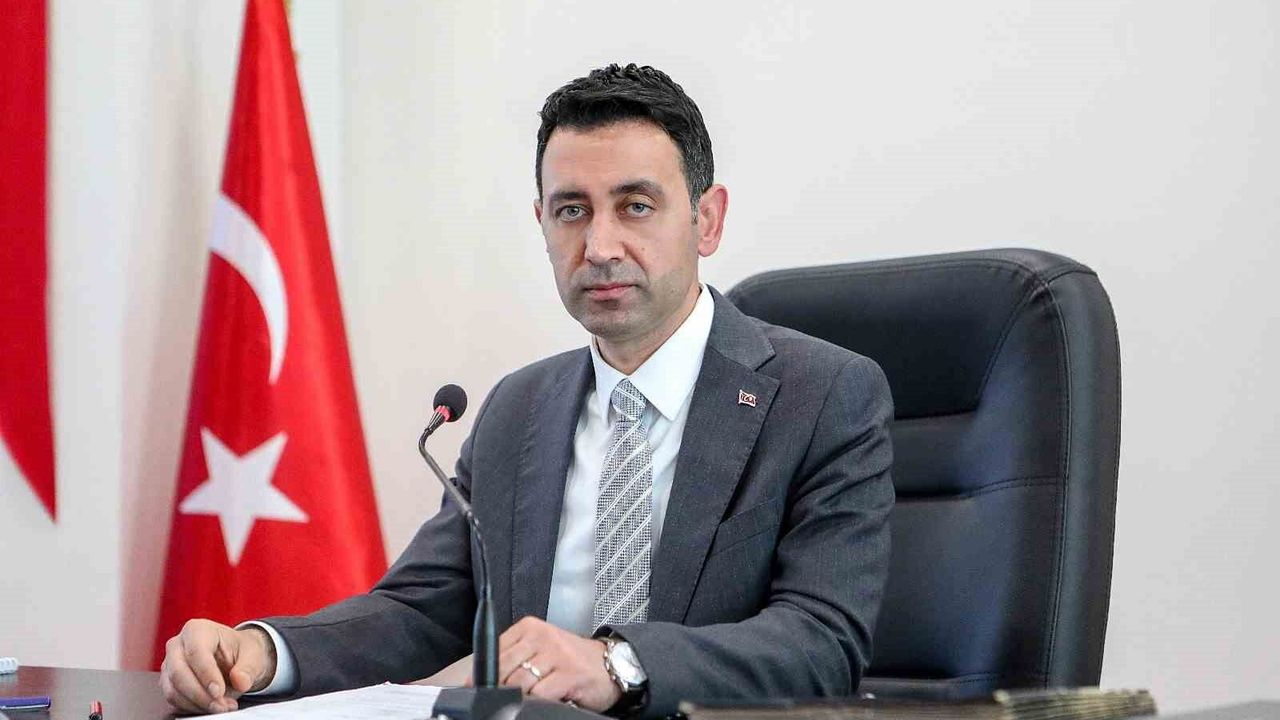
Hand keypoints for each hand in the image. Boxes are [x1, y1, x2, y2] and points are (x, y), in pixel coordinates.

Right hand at [159, 619, 276, 714]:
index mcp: (197, 629)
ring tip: (221, 707)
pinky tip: (210, 707)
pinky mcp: (168, 683)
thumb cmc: (241, 651)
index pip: (196, 651)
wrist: (235, 659)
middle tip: (220, 706)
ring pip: (173, 690)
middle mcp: (178, 645)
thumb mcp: (253, 655)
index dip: (206, 674)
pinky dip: (191, 708)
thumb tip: (241, 681)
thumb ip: (248, 668)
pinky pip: (173, 700)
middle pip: (179, 673)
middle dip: (200, 694)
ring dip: (196, 704)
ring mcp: (169, 664)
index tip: (219, 691)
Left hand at [484, 616, 621, 711]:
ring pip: (519, 682)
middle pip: (503, 667)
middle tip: (500, 698)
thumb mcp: (540, 650)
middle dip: (498, 687)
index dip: (482, 673)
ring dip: (518, 696)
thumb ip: (514, 659)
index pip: (494, 650)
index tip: (476, 687)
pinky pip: (540, 693)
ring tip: (526, 698)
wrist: (611, 664)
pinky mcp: (570, 674)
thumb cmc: (571, 660)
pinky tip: (544, 700)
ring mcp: (557, 654)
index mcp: (529, 628)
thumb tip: (482, 679)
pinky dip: (537, 701)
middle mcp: (542, 636)